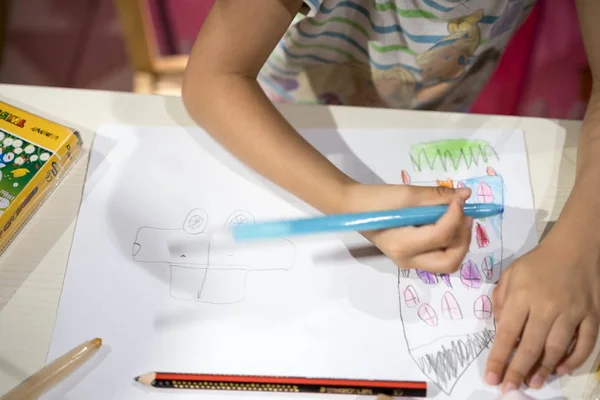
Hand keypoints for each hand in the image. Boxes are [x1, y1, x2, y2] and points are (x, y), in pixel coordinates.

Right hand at [345, 183, 472, 272]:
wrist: (355, 208)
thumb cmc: (377, 200)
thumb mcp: (408, 194)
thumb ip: (438, 196)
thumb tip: (466, 195)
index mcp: (403, 245)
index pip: (441, 235)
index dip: (456, 216)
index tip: (459, 199)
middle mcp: (408, 260)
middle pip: (450, 261)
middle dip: (463, 239)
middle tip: (465, 217)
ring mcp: (409, 262)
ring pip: (447, 262)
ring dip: (459, 243)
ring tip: (458, 220)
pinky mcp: (411, 258)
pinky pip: (439, 256)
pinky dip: (450, 243)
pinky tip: (448, 225)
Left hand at [485, 231, 599, 391]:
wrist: (574, 248)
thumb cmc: (537, 263)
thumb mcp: (510, 274)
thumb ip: (501, 300)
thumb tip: (499, 328)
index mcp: (522, 295)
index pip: (506, 333)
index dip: (499, 358)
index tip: (492, 378)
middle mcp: (546, 306)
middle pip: (530, 346)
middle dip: (518, 371)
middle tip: (510, 389)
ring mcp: (572, 311)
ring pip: (557, 348)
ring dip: (544, 369)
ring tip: (533, 383)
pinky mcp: (592, 315)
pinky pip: (586, 343)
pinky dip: (574, 359)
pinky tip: (561, 369)